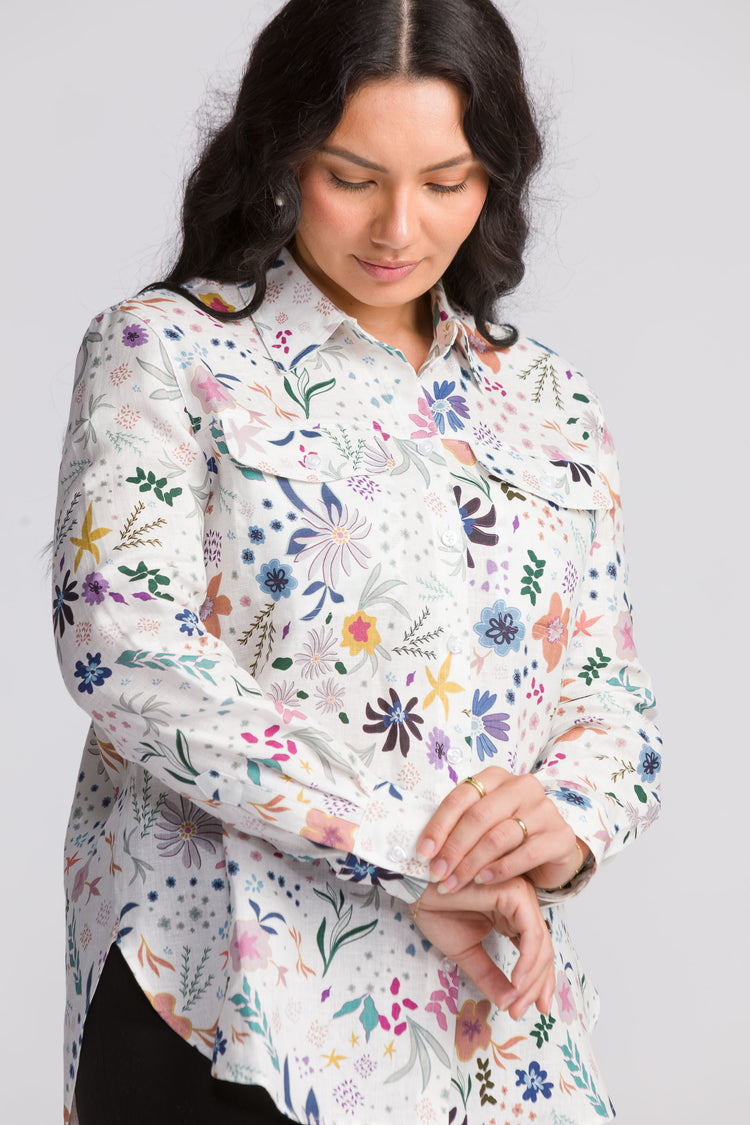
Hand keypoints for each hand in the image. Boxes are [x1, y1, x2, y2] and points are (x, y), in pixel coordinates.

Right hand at [410, 877, 554, 1019]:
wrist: (416, 889)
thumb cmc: (437, 910)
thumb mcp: (467, 952)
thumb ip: (490, 976)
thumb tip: (508, 1004)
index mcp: (512, 913)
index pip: (536, 951)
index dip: (538, 983)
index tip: (533, 1010)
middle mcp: (521, 902)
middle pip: (543, 950)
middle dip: (535, 986)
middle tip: (519, 1012)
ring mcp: (520, 894)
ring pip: (541, 944)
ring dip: (531, 979)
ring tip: (515, 1001)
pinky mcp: (515, 892)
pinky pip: (531, 933)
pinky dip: (528, 960)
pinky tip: (517, 980)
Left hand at [416, 766, 589, 892]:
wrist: (552, 849)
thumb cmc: (508, 834)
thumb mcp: (483, 823)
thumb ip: (458, 825)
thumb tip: (422, 847)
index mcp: (496, 777)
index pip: (461, 797)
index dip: (438, 826)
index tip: (423, 853)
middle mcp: (522, 786)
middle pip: (478, 817)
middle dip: (453, 849)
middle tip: (437, 874)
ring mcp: (545, 809)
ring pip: (499, 836)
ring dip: (472, 864)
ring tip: (455, 883)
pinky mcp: (560, 835)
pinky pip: (526, 853)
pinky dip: (501, 869)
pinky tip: (484, 881)